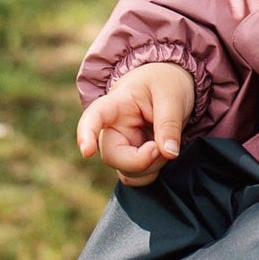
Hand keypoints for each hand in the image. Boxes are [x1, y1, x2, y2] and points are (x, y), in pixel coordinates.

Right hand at [76, 62, 194, 187]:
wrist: (169, 84)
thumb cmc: (166, 83)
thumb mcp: (172, 95)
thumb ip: (169, 124)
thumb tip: (169, 154)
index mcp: (116, 104)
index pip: (94, 117)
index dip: (86, 135)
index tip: (87, 152)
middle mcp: (112, 128)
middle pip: (112, 156)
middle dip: (141, 161)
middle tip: (165, 148)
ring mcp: (121, 145)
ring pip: (126, 172)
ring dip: (151, 167)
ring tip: (167, 144)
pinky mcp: (131, 157)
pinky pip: (137, 177)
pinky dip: (153, 171)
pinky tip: (163, 154)